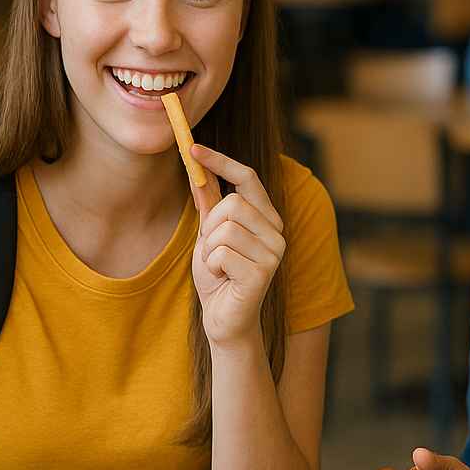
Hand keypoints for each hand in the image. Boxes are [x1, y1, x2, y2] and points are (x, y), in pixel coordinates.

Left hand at [188, 144, 285, 347]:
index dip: (221, 160)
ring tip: (218, 267)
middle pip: (233, 203)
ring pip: (225, 229)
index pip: (248, 177)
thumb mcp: (209, 235)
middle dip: (210, 226)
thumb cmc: (218, 278)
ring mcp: (274, 253)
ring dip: (209, 250)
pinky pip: (221, 253)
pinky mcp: (263, 273)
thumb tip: (198, 169)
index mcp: (266, 218)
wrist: (224, 321)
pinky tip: (221, 280)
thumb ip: (208, 204)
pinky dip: (211, 266)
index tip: (192, 148)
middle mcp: (277, 232)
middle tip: (212, 250)